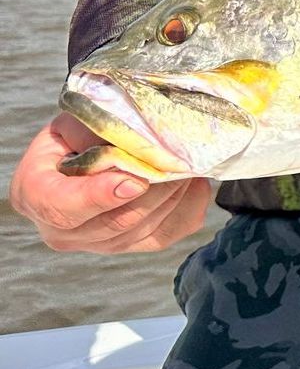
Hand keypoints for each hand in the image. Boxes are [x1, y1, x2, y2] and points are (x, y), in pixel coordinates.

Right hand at [8, 112, 211, 252]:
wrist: (86, 153)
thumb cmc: (78, 135)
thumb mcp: (75, 122)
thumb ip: (96, 131)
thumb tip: (138, 135)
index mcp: (36, 196)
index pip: (63, 207)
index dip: (99, 197)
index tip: (135, 182)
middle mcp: (63, 232)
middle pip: (115, 222)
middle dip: (155, 189)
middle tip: (181, 160)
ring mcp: (98, 245)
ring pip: (144, 229)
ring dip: (174, 194)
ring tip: (189, 163)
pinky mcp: (131, 246)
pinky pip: (166, 235)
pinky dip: (187, 208)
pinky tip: (193, 183)